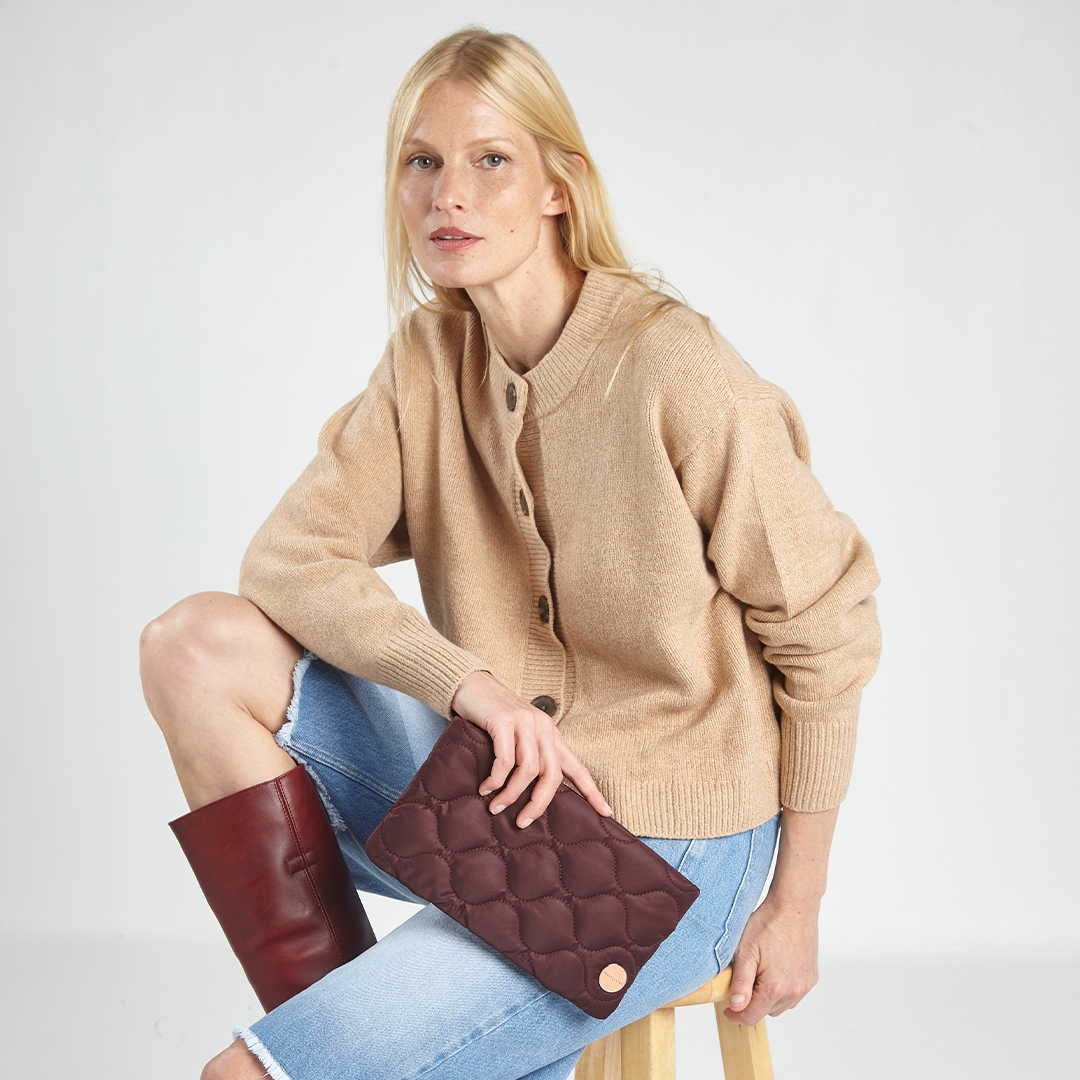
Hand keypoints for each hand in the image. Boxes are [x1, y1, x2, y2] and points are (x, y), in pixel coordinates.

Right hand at [450, 670, 611, 828]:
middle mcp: (543, 727)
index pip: (577, 767)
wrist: (473, 684)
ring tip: (496, 806)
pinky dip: (496, 779)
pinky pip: (506, 760)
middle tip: (523, 822)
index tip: (606, 812)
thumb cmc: (494, 716)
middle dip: (539, 803)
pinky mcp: (504, 720)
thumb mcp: (519, 736)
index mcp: (551, 734)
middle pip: (552, 774)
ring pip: (529, 770)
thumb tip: (531, 796)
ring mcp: (525, 722)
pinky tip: (486, 788)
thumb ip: (529, 758)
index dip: (592, 791)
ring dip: (511, 794)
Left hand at [722, 805, 837, 1025]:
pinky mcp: (811, 977)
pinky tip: (774, 971)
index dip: (736, 1015)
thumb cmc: (767, 923)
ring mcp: (805, 985)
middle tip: (741, 983)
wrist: (794, 905)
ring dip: (767, 999)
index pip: (752, 1016)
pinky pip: (794, 995)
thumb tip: (736, 1007)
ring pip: (781, 1006)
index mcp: (775, 987)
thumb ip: (741, 983)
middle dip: (751, 1004)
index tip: (727, 1008)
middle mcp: (794, 991)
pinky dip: (782, 991)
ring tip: (758, 975)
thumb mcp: (745, 951)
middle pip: (766, 1012)